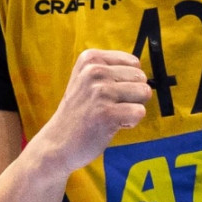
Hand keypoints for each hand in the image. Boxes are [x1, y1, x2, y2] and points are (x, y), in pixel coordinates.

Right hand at [38, 49, 150, 173]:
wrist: (57, 142)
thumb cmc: (79, 112)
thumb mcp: (86, 79)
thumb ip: (112, 70)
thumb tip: (144, 74)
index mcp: (90, 58)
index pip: (134, 63)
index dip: (128, 81)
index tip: (108, 93)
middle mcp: (95, 71)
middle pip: (141, 77)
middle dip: (132, 95)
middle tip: (109, 106)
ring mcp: (100, 91)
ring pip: (144, 92)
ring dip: (132, 108)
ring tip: (111, 114)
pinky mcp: (107, 113)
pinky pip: (140, 112)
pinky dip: (131, 122)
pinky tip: (111, 125)